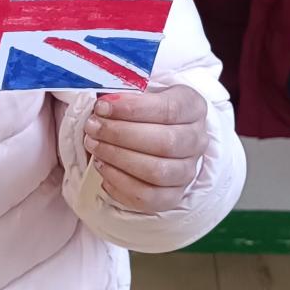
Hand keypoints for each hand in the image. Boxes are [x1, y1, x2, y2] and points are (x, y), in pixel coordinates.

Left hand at [83, 85, 208, 213]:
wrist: (153, 134)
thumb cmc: (142, 110)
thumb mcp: (139, 92)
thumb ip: (124, 94)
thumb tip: (101, 104)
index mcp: (193, 107)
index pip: (169, 109)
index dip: (133, 109)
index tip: (102, 106)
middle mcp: (197, 140)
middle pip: (165, 142)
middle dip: (121, 134)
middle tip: (92, 127)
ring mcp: (187, 171)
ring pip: (157, 172)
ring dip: (118, 158)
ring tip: (94, 146)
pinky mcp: (172, 196)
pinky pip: (148, 197)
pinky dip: (120, 184)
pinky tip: (102, 167)